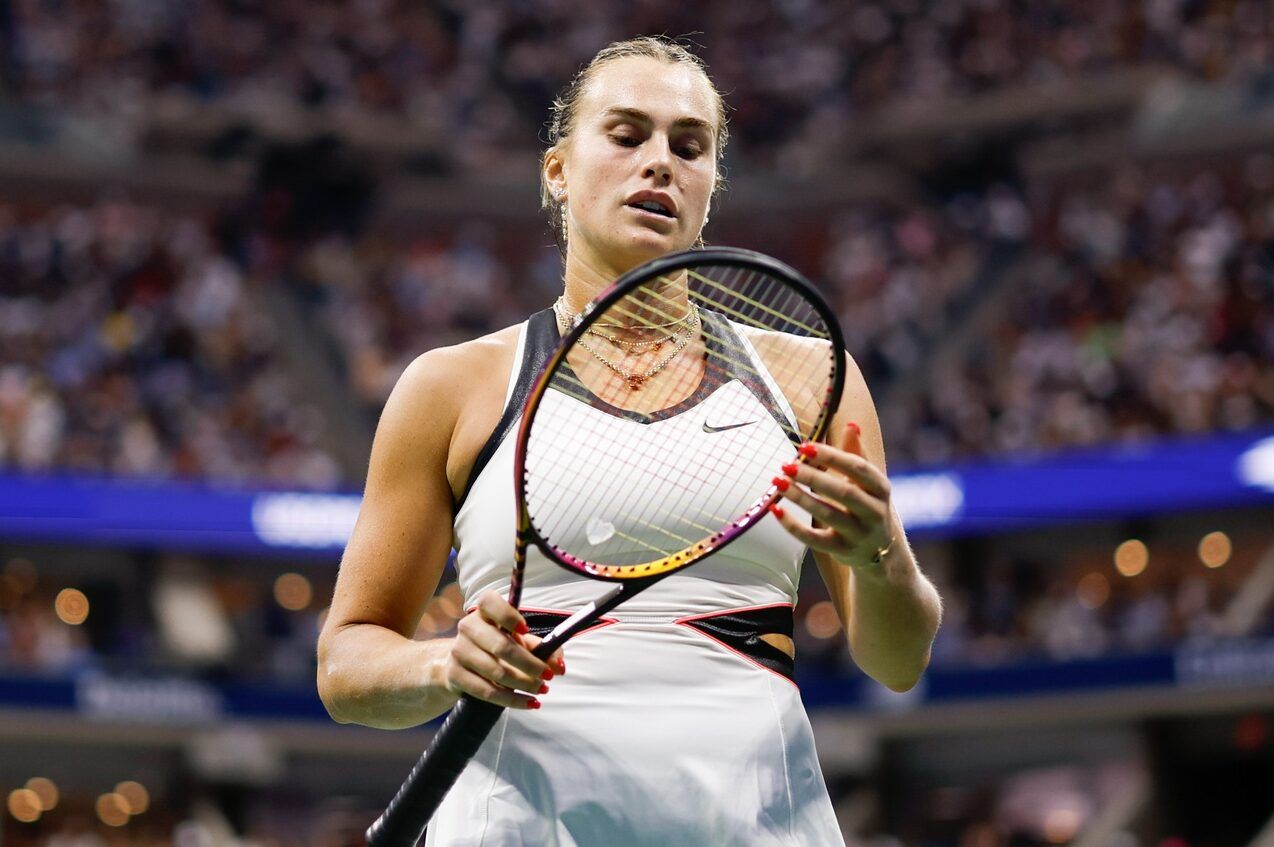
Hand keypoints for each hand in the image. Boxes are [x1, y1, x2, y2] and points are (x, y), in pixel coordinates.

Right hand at [444, 591, 565, 709]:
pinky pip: (487, 692)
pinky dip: (512, 700)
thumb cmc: (497, 647)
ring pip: (496, 672)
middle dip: (530, 664)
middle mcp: (468, 627)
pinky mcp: (454, 675)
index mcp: (484, 611)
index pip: (489, 602)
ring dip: (524, 684)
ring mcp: (459, 651)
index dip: (507, 615)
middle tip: (549, 676)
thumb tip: (559, 666)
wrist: (461, 665)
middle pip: (501, 646)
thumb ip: (542, 649)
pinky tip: (529, 703)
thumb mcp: (519, 641)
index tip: (526, 629)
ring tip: (542, 690)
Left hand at [769, 421, 895, 568]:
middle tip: (787, 464)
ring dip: (801, 498)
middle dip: (814, 477)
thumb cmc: (869, 506)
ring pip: (828, 515)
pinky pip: (814, 540)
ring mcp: (859, 534)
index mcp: (881, 489)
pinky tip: (775, 510)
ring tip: (779, 482)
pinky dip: (793, 526)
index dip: (833, 456)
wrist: (884, 553)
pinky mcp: (842, 551)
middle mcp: (874, 512)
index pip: (858, 469)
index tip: (805, 446)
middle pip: (844, 493)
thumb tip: (851, 424)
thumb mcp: (870, 483)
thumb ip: (857, 454)